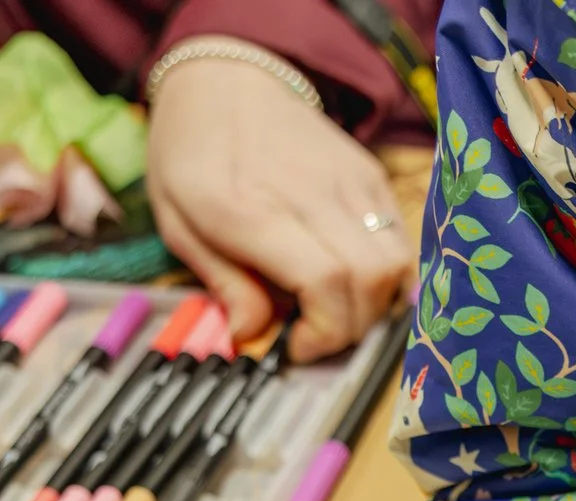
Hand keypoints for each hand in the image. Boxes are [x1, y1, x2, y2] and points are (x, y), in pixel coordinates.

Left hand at [147, 55, 411, 360]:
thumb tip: (251, 335)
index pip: (325, 283)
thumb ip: (221, 283)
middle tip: (320, 334)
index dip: (324, 332)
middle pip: (370, 281)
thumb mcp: (177, 223)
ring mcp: (350, 182)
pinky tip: (354, 280)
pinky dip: (387, 274)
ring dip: (377, 303)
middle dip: (352, 327)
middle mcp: (311, 194)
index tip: (298, 347)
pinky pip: (399, 240)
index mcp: (252, 209)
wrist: (226, 78)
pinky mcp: (371, 176)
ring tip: (341, 310)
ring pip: (395, 264)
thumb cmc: (192, 153)